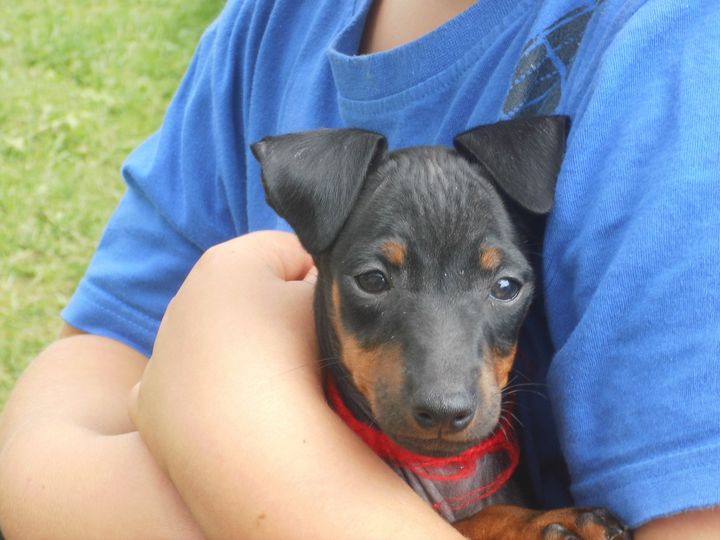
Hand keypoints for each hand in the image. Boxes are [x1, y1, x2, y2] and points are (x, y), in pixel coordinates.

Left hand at [129, 230, 319, 471]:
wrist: (248, 445)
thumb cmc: (294, 357)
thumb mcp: (328, 302)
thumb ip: (328, 281)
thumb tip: (319, 286)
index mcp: (227, 262)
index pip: (290, 254)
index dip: (320, 282)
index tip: (332, 318)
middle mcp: (183, 299)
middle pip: (249, 296)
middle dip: (277, 316)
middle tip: (306, 352)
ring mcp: (163, 352)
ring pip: (218, 340)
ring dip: (246, 353)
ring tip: (274, 388)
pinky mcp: (151, 401)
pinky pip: (189, 387)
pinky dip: (209, 393)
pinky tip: (231, 410)